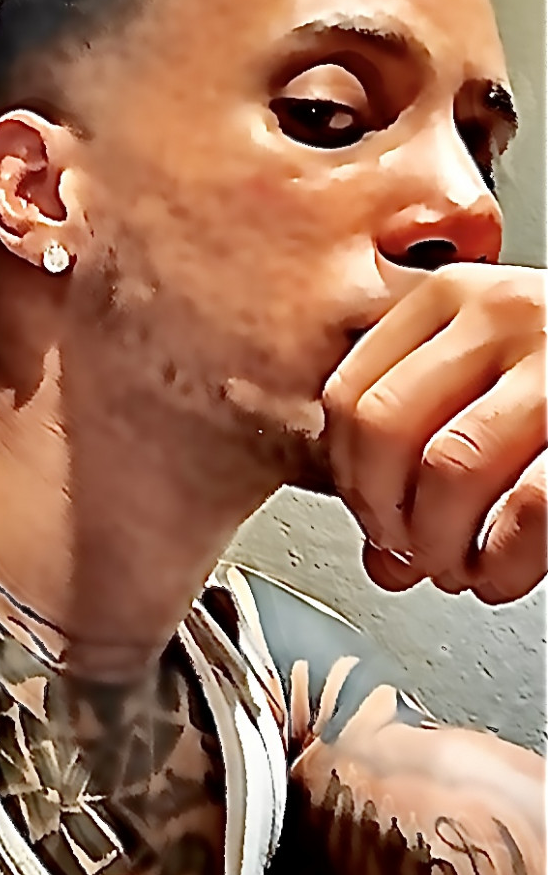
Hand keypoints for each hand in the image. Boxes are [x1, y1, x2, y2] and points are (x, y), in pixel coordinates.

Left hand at [322, 264, 546, 603]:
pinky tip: (501, 575)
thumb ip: (423, 451)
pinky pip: (528, 508)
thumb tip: (383, 556)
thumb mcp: (492, 386)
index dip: (346, 477)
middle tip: (407, 551)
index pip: (350, 392)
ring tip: (456, 569)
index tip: (368, 516)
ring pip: (450, 468)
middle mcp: (505, 315)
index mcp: (455, 298)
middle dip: (384, 514)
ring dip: (440, 545)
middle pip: (384, 429)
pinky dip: (501, 563)